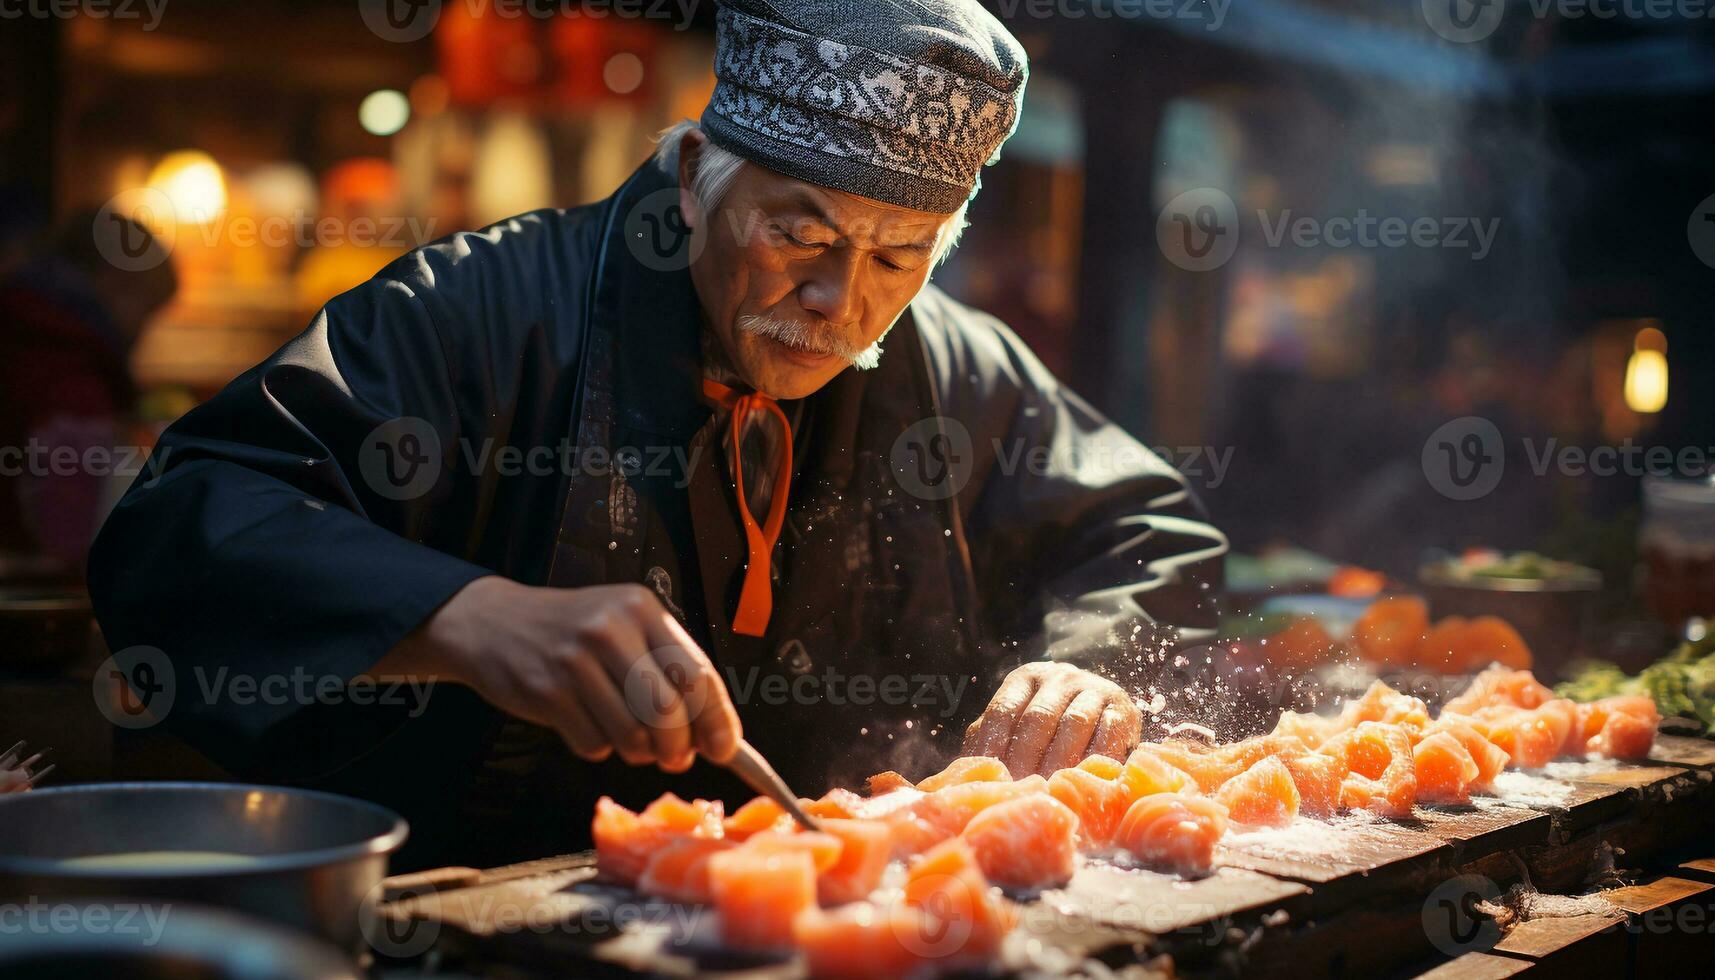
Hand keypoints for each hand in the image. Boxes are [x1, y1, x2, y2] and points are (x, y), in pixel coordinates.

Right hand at [381, 577, 741, 771]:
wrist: (493, 622)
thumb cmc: (572, 632)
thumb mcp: (623, 627)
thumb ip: (666, 670)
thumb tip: (713, 734)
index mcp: (641, 609)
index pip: (696, 673)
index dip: (717, 719)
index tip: (727, 750)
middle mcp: (610, 629)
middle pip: (667, 710)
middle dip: (678, 747)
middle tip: (675, 758)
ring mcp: (575, 661)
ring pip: (632, 735)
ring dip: (637, 752)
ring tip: (627, 737)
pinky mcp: (546, 692)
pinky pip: (593, 745)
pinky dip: (598, 747)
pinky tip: (586, 723)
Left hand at [962, 662, 1140, 777]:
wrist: (1101, 717)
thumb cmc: (1045, 732)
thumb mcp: (1014, 727)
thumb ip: (989, 739)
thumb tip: (962, 770)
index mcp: (1025, 678)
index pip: (1003, 710)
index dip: (994, 745)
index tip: (991, 777)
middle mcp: (1060, 677)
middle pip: (1038, 718)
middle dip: (1026, 759)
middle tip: (1019, 791)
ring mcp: (1094, 688)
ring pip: (1073, 724)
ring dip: (1059, 762)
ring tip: (1047, 791)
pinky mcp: (1124, 709)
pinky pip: (1108, 734)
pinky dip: (1094, 760)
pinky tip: (1082, 782)